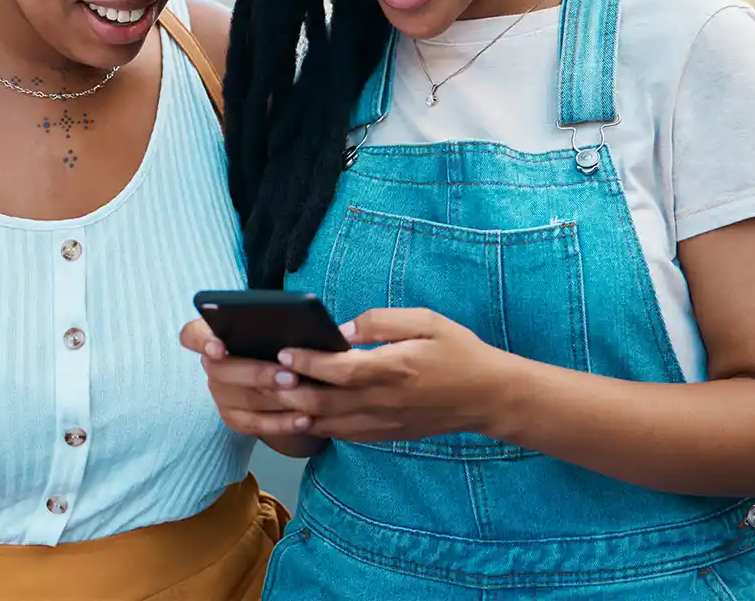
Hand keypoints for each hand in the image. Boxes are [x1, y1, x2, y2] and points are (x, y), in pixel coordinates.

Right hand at [179, 318, 312, 437]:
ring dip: (276, 399)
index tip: (218, 349)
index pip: (192, 335)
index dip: (202, 342)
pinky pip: (255, 424)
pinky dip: (282, 422)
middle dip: (258, 373)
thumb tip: (292, 324)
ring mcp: (220, 393)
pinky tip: (304, 419)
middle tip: (290, 376)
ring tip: (305, 396)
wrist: (280, 370)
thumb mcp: (272, 326)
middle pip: (222, 370)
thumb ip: (272, 324)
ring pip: (243, 398)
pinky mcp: (234, 417)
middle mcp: (212, 365)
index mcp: (213, 334)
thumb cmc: (276, 338)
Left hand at [273, 308, 511, 442]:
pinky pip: (343, 434)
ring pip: (329, 424)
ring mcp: (383, 423)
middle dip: (291, 390)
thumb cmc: (457, 350)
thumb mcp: (424, 320)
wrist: (488, 396)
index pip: (338, 370)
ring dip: (298, 412)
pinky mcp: (386, 434)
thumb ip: (379, 322)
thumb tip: (340, 331)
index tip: (283, 352)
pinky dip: (318, 425)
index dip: (307, 362)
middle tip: (266, 376)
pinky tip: (302, 412)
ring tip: (275, 395)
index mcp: (392, 369)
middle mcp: (383, 401)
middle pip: (324, 403)